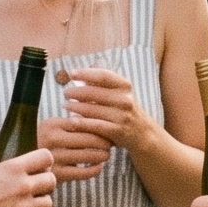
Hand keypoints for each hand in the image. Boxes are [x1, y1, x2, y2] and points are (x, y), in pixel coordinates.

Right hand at [0, 145, 55, 206]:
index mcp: (13, 168)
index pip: (46, 157)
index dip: (44, 161)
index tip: (38, 167)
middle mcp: (23, 186)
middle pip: (51, 180)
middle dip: (44, 183)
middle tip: (34, 188)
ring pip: (49, 203)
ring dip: (40, 204)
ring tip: (29, 206)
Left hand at [40, 67, 151, 182]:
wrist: (142, 133)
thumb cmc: (123, 110)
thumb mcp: (118, 93)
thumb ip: (101, 84)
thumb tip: (78, 74)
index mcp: (124, 86)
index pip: (103, 75)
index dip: (86, 73)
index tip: (71, 73)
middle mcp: (125, 99)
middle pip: (94, 92)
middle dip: (76, 92)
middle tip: (66, 93)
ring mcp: (122, 115)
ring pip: (92, 109)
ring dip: (75, 106)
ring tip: (66, 105)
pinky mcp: (118, 130)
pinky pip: (95, 125)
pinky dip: (82, 123)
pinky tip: (72, 120)